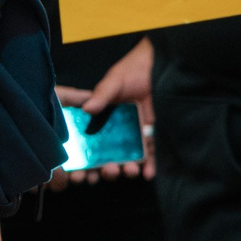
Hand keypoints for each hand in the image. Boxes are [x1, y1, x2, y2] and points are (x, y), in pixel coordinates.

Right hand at [50, 36, 155, 186]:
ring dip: (129, 169)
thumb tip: (87, 109)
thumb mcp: (114, 82)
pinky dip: (151, 165)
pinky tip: (148, 173)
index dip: (85, 160)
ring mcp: (137, 135)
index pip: (91, 145)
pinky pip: (152, 153)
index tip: (80, 173)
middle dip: (108, 168)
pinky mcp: (155, 135)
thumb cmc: (134, 71)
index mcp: (103, 121)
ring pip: (131, 158)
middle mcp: (118, 131)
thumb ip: (102, 95)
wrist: (161, 67)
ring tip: (129, 171)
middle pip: (110, 156)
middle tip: (109, 170)